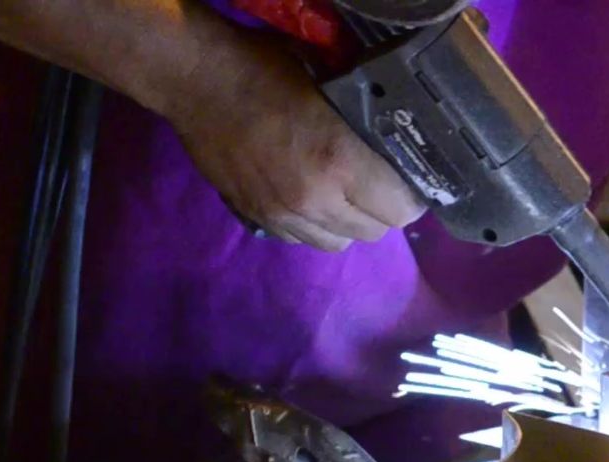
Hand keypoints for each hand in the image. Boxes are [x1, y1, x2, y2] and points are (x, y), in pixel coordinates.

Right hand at [161, 37, 424, 251]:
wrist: (196, 80)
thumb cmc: (266, 70)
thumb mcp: (332, 87)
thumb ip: (365, 126)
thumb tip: (399, 145)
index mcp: (340, 162)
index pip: (399, 210)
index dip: (412, 199)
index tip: (412, 184)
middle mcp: (314, 198)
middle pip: (373, 232)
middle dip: (383, 211)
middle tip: (381, 187)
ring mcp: (283, 214)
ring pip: (337, 242)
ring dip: (348, 222)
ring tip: (347, 195)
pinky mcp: (257, 217)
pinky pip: (302, 240)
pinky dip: (314, 226)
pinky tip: (311, 199)